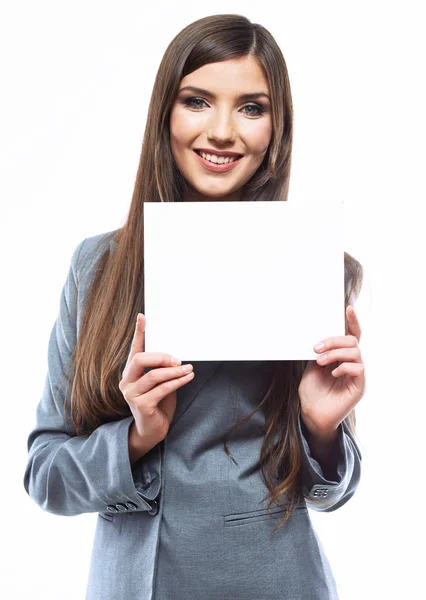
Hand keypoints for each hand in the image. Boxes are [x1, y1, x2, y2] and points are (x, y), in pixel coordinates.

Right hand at [119, 313, 194, 446]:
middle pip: (140, 359)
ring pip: (154, 375)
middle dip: (162, 356)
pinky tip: (188, 377)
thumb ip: (161, 369)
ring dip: (174, 371)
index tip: (142, 317)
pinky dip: (177, 382)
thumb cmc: (158, 403)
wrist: (152, 431)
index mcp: (131, 371)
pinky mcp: (141, 405)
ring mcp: (131, 394)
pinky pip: (162, 389)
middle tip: (178, 359)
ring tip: (189, 368)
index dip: (139, 332)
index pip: (134, 348)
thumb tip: (176, 355)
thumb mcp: (160, 382)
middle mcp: (127, 381)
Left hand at [298, 305, 365, 438]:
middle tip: (316, 349)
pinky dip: (344, 367)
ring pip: (354, 351)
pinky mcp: (359, 385)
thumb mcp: (312, 365)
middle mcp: (351, 362)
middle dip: (333, 340)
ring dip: (334, 353)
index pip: (351, 335)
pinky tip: (333, 373)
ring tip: (320, 362)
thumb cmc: (312, 391)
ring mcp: (357, 374)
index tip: (348, 308)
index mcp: (341, 356)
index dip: (352, 321)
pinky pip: (358, 368)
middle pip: (352, 340)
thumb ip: (320, 351)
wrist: (312, 413)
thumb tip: (319, 336)